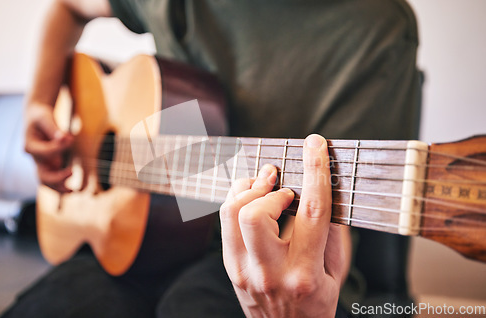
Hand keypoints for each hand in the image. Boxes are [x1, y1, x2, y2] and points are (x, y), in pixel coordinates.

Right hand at [24, 103, 73, 192]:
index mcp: (30, 146)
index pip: (45, 152)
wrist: (37, 118)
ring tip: (73, 190)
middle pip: (42, 176)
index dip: (59, 147)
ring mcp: (42, 164)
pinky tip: (73, 188)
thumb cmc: (41, 117)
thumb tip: (65, 138)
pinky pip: (54, 179)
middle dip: (56, 178)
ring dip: (59, 187)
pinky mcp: (49, 165)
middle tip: (72, 172)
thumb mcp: (45, 117)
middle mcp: (35, 159)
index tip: (71, 138)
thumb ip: (54, 128)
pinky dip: (62, 184)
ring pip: (47, 182)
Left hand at [220, 134, 349, 317]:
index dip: (315, 172)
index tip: (315, 145)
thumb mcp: (336, 273)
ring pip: (231, 213)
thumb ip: (332, 232)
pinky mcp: (230, 268)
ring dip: (249, 190)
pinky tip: (252, 199)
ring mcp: (244, 270)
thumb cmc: (316, 303)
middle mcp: (270, 271)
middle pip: (255, 213)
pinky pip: (225, 222)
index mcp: (305, 272)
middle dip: (269, 189)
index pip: (311, 213)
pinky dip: (238, 200)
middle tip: (282, 186)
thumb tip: (322, 190)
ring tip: (266, 186)